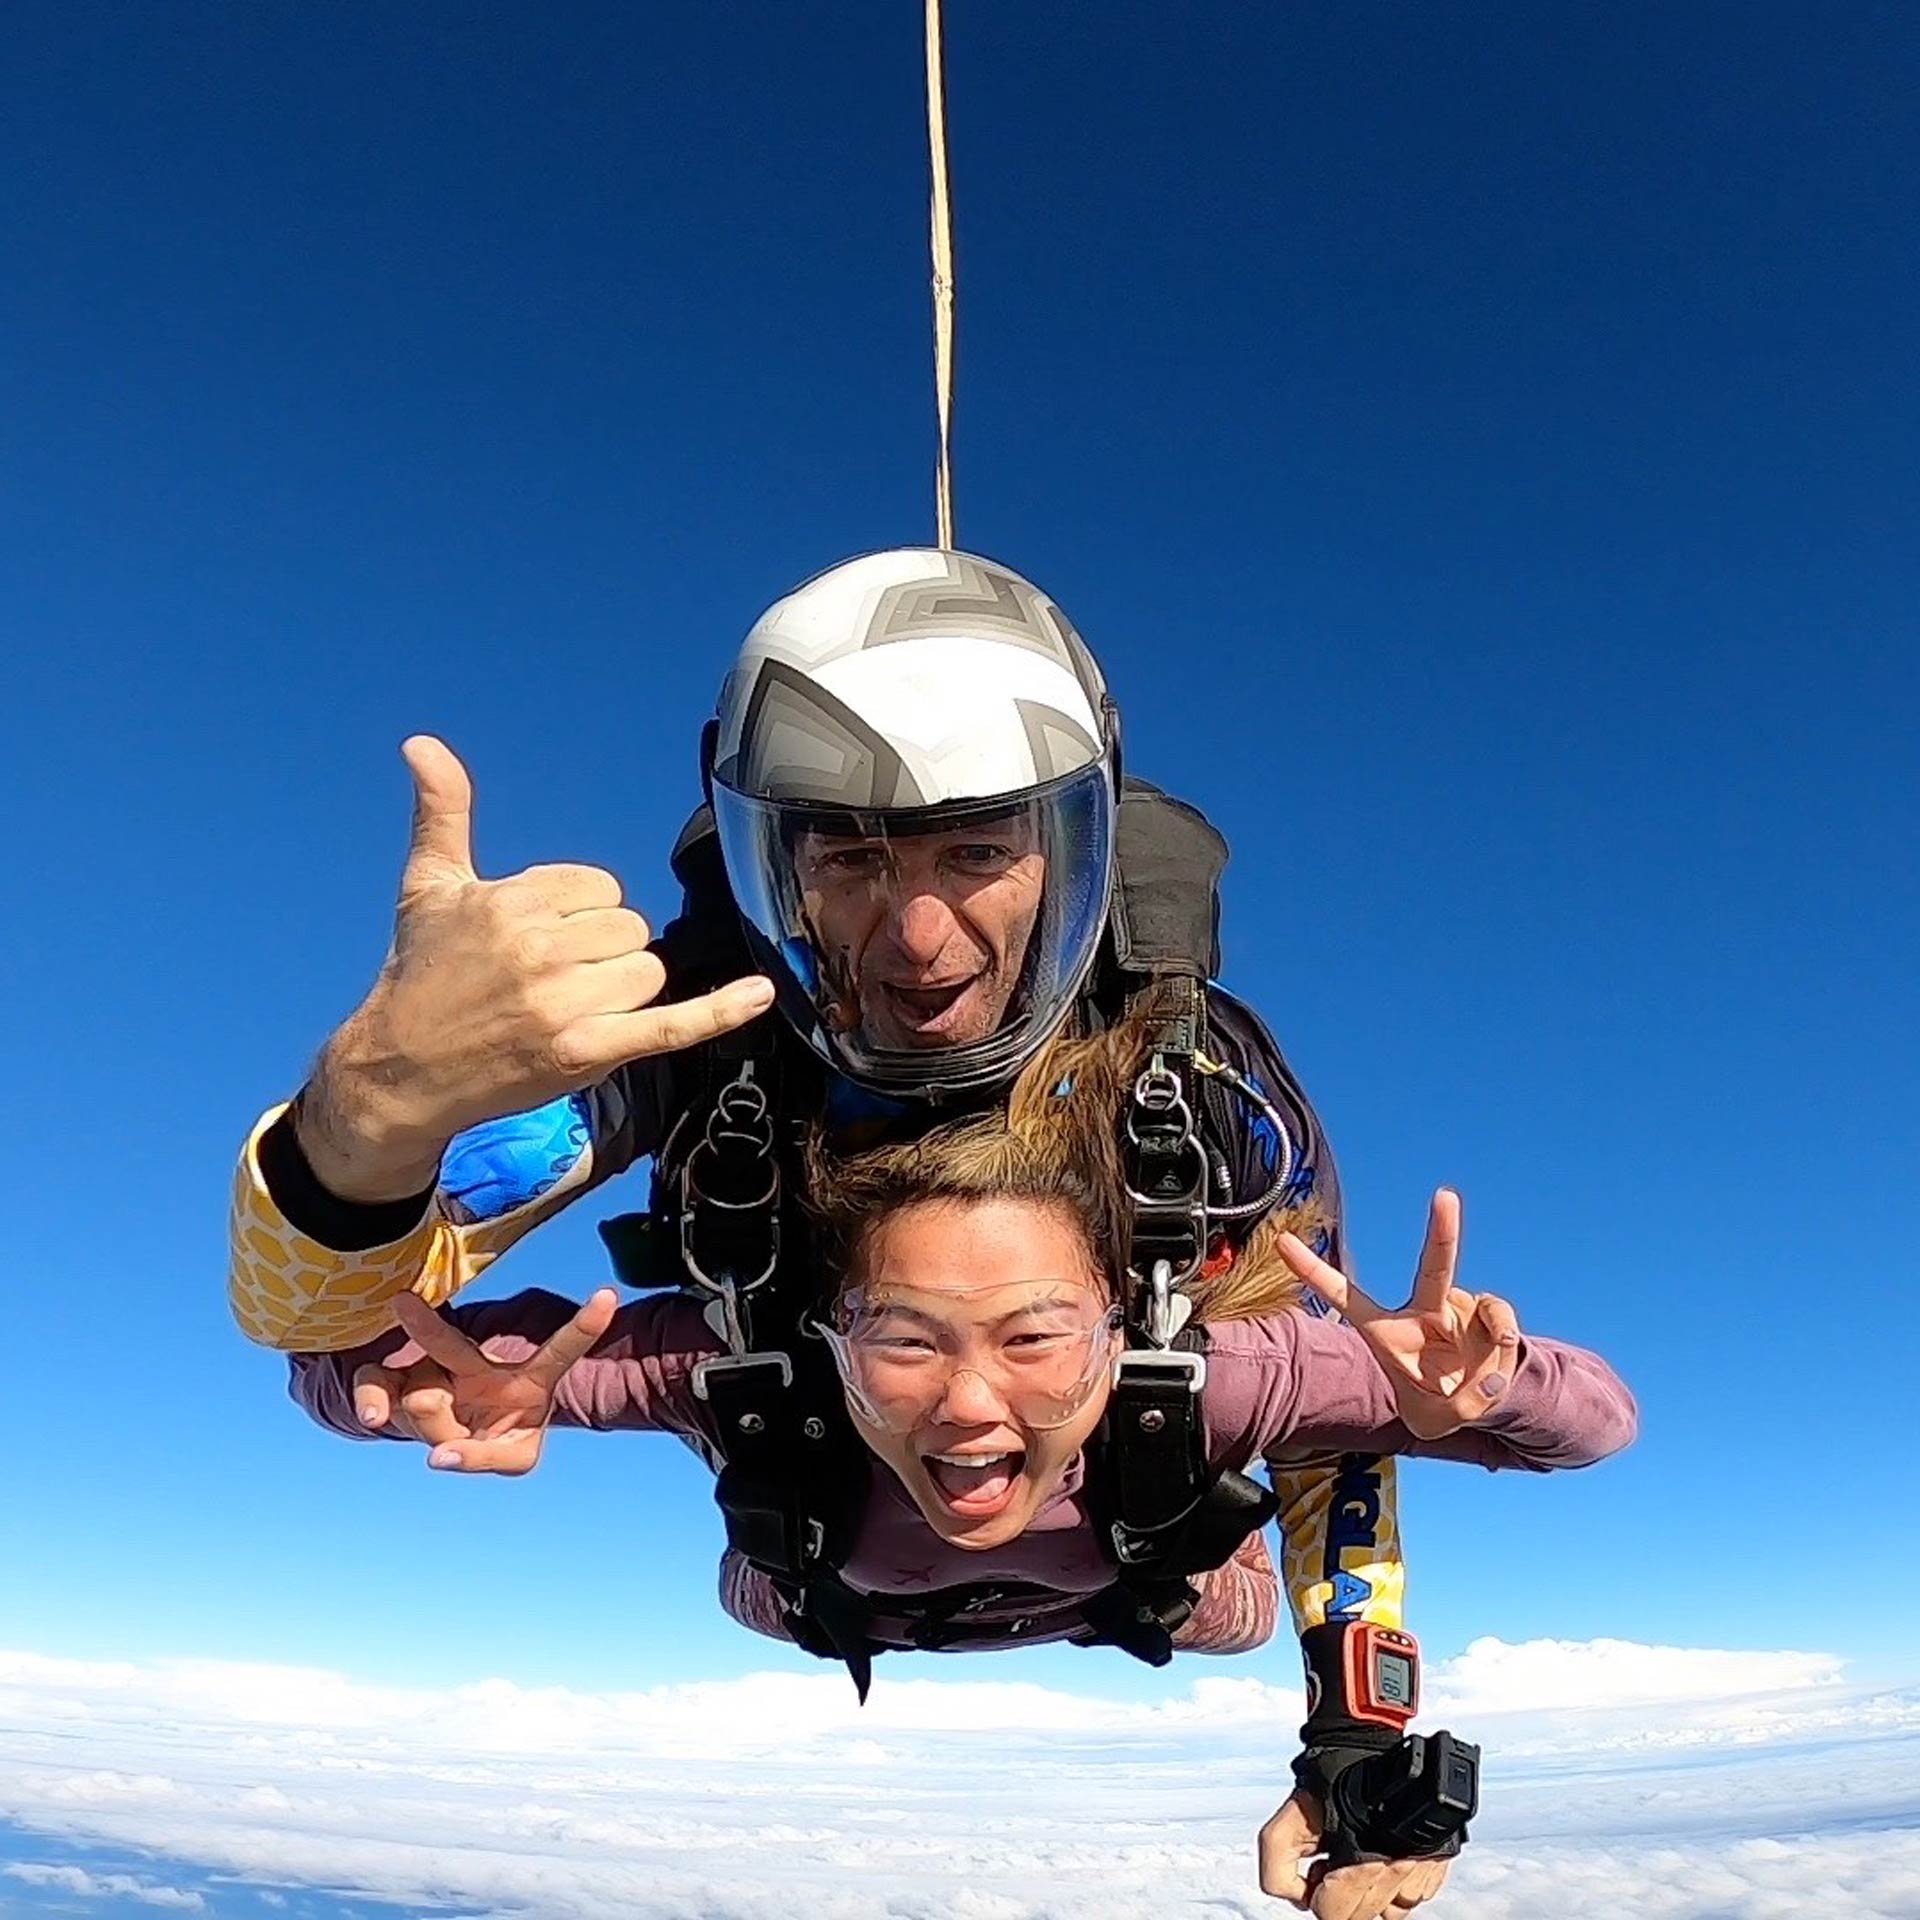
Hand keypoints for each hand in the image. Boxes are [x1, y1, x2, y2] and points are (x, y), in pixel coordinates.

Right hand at [300, 736, 774, 1198]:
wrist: (398, 1070)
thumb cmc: (419, 974)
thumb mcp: (428, 886)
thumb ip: (442, 812)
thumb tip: (423, 743)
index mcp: (514, 902)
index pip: (601, 889)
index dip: (578, 914)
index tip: (537, 940)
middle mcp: (542, 949)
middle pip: (630, 931)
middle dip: (600, 953)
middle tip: (547, 979)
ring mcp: (566, 1003)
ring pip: (646, 973)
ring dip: (619, 991)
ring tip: (562, 1008)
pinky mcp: (586, 1050)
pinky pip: (672, 1023)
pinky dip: (720, 1010)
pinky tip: (760, 993)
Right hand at [351, 1288, 616, 1474]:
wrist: (456, 1432)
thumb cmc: (498, 1435)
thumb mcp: (510, 1455)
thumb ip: (485, 1457)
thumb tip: (439, 1457)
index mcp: (528, 1375)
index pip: (559, 1350)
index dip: (583, 1327)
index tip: (609, 1293)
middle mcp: (481, 1362)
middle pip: (451, 1346)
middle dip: (426, 1327)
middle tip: (401, 1303)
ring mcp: (435, 1368)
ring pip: (419, 1397)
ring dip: (431, 1430)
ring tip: (448, 1434)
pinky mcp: (396, 1379)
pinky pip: (375, 1387)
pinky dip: (371, 1401)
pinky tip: (374, 1416)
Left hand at [1258, 1791, 1449, 1917]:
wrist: (1369, 1742)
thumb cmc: (1329, 1782)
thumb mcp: (1286, 1822)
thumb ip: (1275, 1871)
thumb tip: (1300, 1901)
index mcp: (1356, 1866)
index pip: (1331, 1916)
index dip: (1316, 1894)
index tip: (1318, 1869)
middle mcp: (1393, 1870)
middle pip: (1363, 1916)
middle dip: (1344, 1893)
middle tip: (1338, 1859)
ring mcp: (1418, 1867)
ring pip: (1393, 1912)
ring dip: (1375, 1892)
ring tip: (1362, 1856)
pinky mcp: (1438, 1861)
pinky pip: (1418, 1895)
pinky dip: (1401, 1882)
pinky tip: (1386, 1853)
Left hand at [1276, 1189, 1519, 1440]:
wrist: (1472, 1403)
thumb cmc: (1435, 1404)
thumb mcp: (1436, 1423)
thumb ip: (1461, 1407)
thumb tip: (1492, 1377)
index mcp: (1384, 1333)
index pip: (1344, 1296)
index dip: (1312, 1269)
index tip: (1280, 1239)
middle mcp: (1421, 1312)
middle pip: (1432, 1267)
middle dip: (1442, 1231)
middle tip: (1446, 1194)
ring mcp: (1457, 1310)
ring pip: (1483, 1307)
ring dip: (1494, 1347)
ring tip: (1484, 1383)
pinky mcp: (1488, 1315)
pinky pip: (1503, 1322)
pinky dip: (1506, 1350)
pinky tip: (1500, 1371)